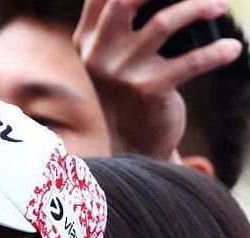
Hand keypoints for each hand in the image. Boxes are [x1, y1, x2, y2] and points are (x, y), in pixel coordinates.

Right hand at [75, 0, 242, 159]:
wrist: (130, 142)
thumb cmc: (127, 91)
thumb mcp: (109, 58)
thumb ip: (117, 26)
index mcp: (87, 41)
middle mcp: (99, 54)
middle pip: (125, 0)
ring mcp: (122, 72)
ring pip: (163, 22)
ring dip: (198, 7)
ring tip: (220, 6)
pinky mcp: (148, 89)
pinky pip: (190, 61)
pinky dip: (216, 52)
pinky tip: (232, 48)